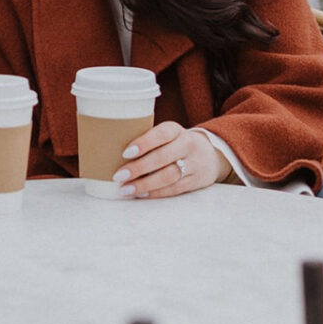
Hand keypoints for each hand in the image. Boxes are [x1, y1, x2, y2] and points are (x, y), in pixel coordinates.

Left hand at [113, 122, 229, 198]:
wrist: (211, 155)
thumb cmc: (175, 144)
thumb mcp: (167, 136)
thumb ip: (147, 141)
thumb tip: (111, 151)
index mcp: (176, 130)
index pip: (161, 134)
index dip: (144, 143)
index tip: (125, 153)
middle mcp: (187, 145)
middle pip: (163, 157)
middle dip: (139, 168)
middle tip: (119, 176)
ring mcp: (195, 164)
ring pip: (169, 176)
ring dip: (145, 184)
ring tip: (126, 189)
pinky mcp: (197, 181)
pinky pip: (175, 189)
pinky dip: (157, 192)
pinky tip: (142, 194)